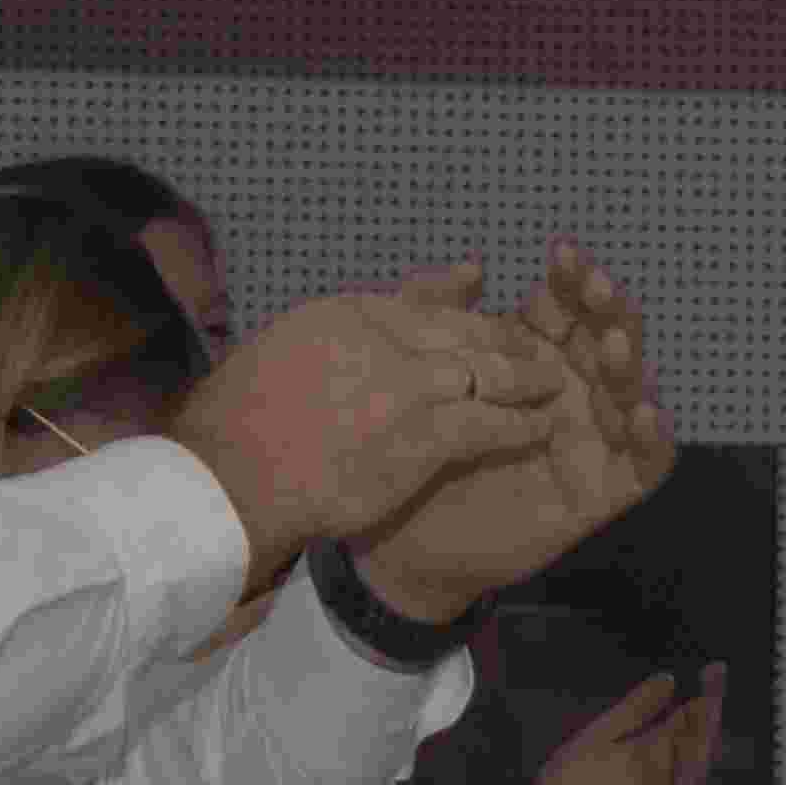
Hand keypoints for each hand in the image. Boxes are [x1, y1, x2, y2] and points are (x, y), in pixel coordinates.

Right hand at [171, 269, 572, 565]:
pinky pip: (491, 424)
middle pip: (464, 331)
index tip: (483, 322)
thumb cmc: (235, 428)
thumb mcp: (278, 355)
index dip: (461, 315)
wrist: (231, 479)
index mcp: (344, 313)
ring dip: (527, 377)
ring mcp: (409, 382)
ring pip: (488, 371)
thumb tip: (349, 339)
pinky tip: (542, 428)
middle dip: (505, 341)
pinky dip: (521, 424)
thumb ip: (329, 338)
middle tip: (539, 349)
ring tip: (554, 383)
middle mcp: (384, 335)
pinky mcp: (426, 433)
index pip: (421, 305)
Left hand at [349, 245, 676, 624]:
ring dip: (628, 365)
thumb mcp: (418, 382)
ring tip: (615, 344)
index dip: (569, 282)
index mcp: (532, 361)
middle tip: (598, 289)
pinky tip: (646, 415)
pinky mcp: (602, 491)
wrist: (406, 548)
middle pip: (602, 342)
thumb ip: (439, 320)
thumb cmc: (417, 460)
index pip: (562, 311)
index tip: (563, 255)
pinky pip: (644, 466)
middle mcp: (570, 393)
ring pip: (627, 394)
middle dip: (606, 311)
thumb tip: (472, 267)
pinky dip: (654, 441)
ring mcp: (591, 440)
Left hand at [513, 666, 721, 784]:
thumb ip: (633, 711)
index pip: (684, 719)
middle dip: (709, 708)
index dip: (701, 694)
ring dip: (706, 734)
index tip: (713, 668)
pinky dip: (691, 769)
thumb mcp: (597, 738)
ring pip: (695, 762)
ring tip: (710, 703)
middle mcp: (662, 771)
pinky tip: (695, 745)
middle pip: (696, 738)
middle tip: (718, 676)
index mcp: (648, 749)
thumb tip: (669, 679)